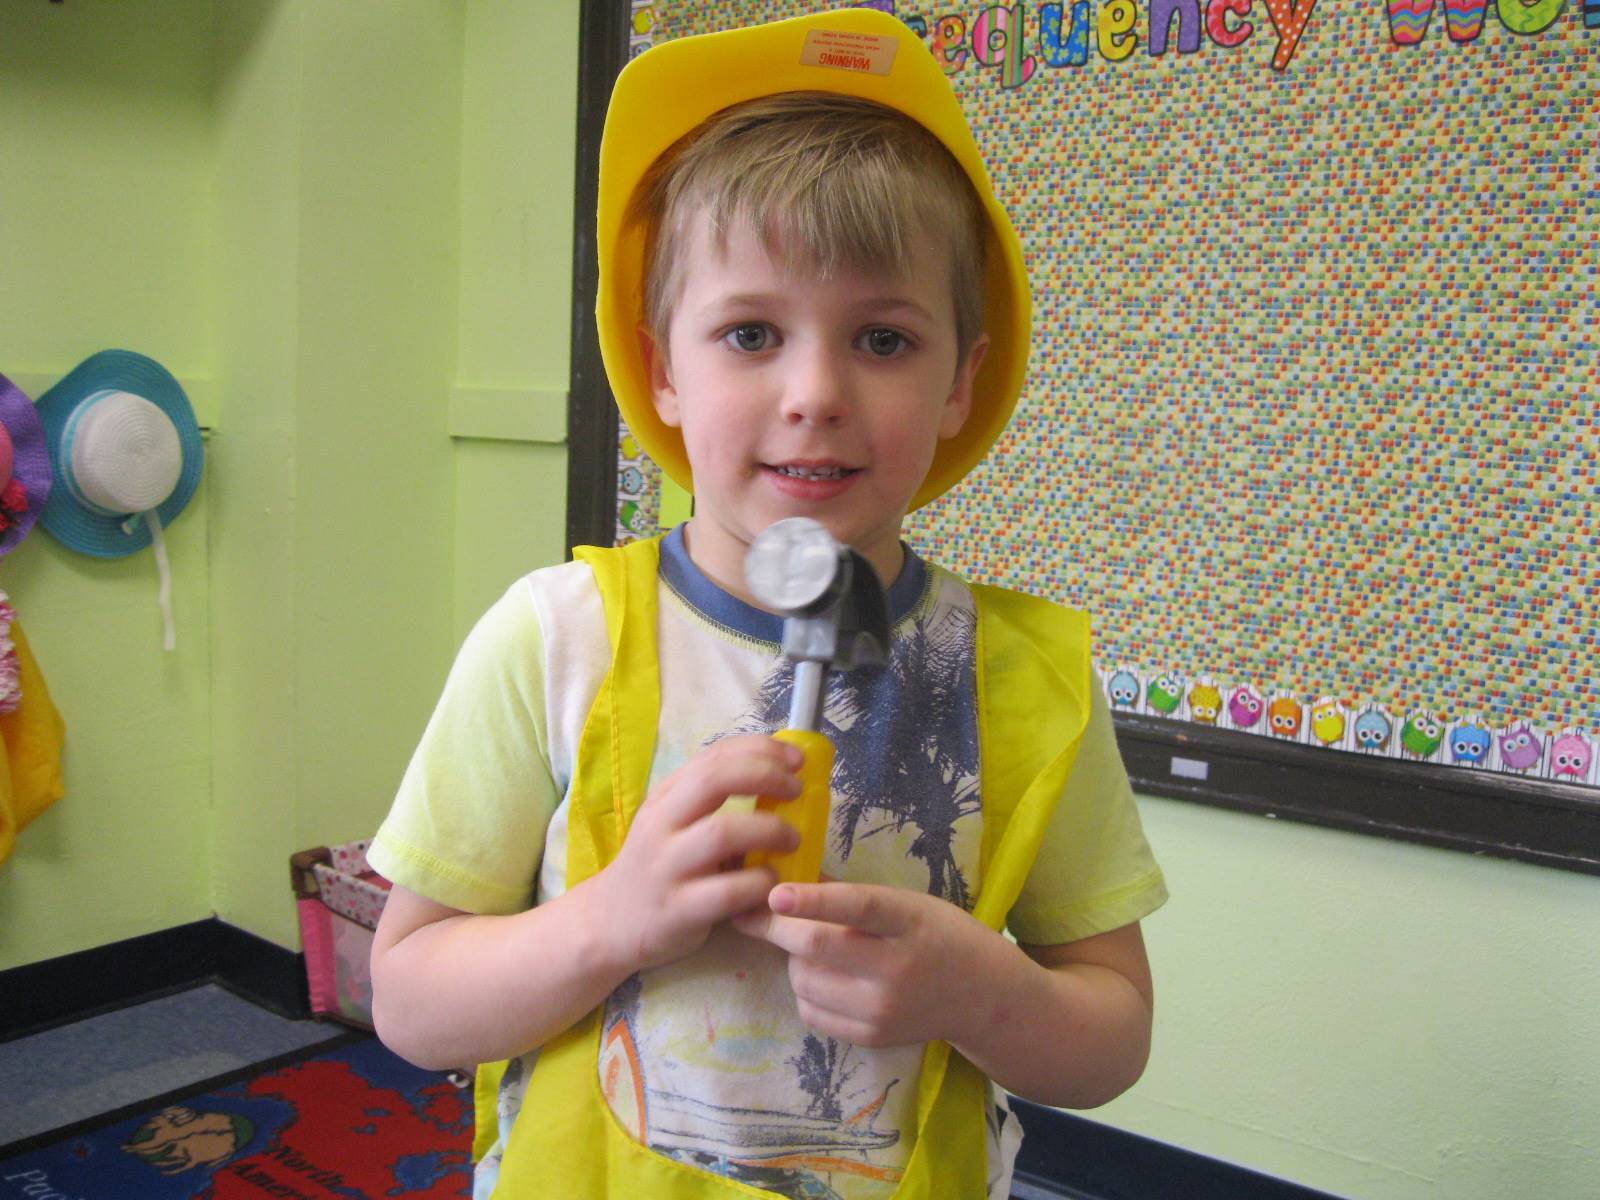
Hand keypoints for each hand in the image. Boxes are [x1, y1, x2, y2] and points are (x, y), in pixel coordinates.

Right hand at [588, 735, 802, 975]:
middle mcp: (662, 825)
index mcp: (666, 797)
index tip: (796, 758)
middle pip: (714, 781)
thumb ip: (711, 798)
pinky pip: (728, 891)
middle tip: (797, 791)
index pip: (714, 756)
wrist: (611, 922)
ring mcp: (667, 867)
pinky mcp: (678, 910)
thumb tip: (777, 771)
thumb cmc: (659, 865)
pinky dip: (760, 882)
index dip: (761, 750)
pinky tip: (772, 882)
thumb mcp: (673, 822)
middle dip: (765, 776)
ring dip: (769, 830)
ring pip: (722, 833)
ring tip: (792, 839)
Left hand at [732, 882, 1007, 1047]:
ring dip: (792, 958)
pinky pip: (811, 1012)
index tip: (775, 894)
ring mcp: (883, 1009)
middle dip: (776, 927)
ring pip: (805, 980)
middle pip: (817, 947)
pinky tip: (823, 976)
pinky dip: (804, 990)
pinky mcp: (871, 1037)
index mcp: (909, 921)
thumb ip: (854, 896)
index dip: (814, 900)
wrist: (982, 997)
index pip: (857, 908)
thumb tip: (790, 878)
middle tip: (755, 912)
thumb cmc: (938, 935)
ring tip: (810, 947)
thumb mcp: (908, 902)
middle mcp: (897, 968)